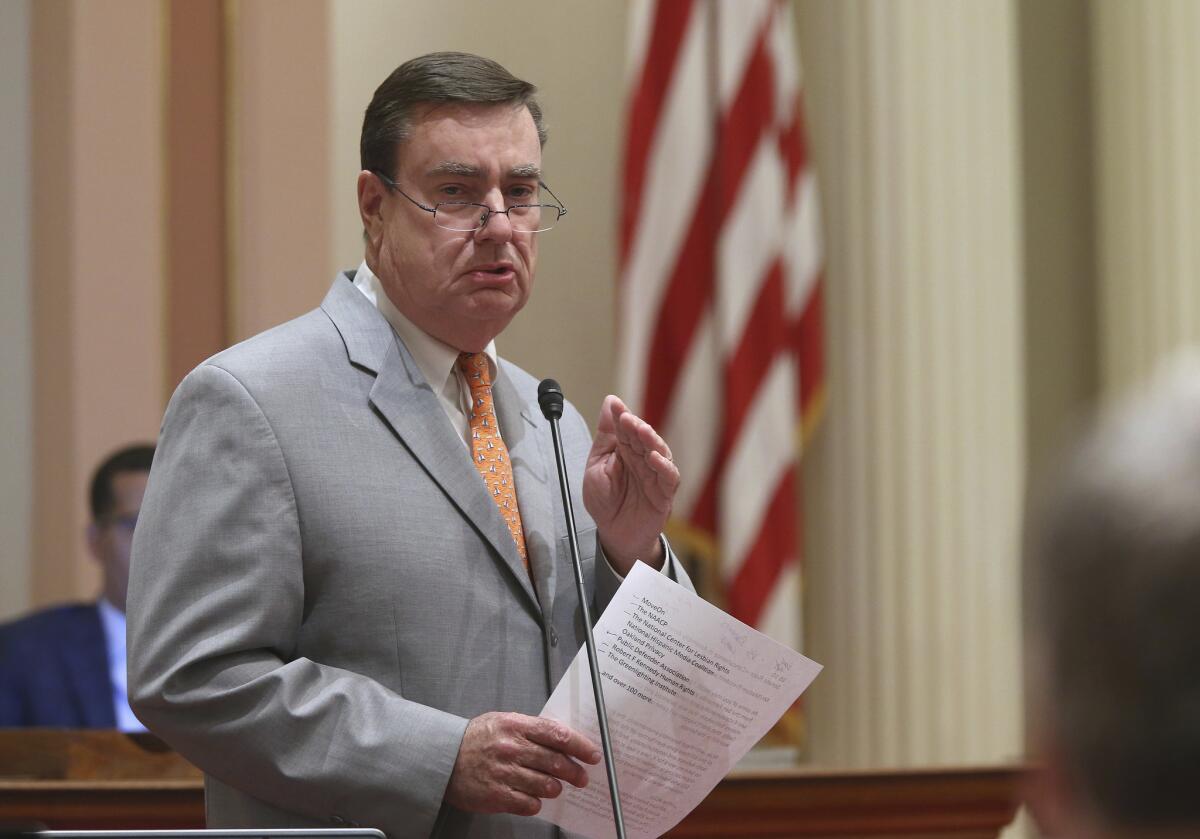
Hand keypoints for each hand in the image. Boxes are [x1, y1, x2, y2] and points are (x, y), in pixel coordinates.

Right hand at [444, 712, 600, 816]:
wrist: (443, 758)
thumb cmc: (476, 739)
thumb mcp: (503, 721)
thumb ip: (530, 729)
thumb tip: (562, 740)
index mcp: (515, 726)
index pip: (557, 734)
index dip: (580, 746)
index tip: (592, 754)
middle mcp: (511, 748)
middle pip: (555, 762)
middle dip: (574, 772)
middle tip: (581, 777)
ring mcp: (504, 773)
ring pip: (545, 785)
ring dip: (555, 788)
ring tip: (555, 787)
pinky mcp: (496, 795)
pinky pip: (528, 804)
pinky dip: (536, 802)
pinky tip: (533, 797)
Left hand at [583, 395, 679, 573]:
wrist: (612, 534)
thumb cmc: (605, 501)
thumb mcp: (596, 465)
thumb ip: (605, 437)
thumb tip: (610, 403)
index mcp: (626, 451)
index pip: (626, 429)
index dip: (621, 416)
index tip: (615, 405)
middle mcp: (643, 460)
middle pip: (644, 438)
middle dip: (636, 426)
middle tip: (626, 418)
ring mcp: (655, 475)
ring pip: (659, 452)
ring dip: (651, 441)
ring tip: (641, 431)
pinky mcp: (664, 494)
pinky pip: (669, 477)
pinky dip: (664, 466)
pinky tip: (654, 457)